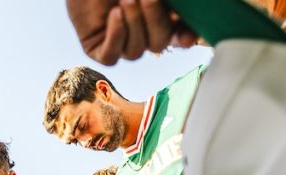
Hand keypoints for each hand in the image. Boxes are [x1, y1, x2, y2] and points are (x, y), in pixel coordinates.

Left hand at [66, 0, 184, 64]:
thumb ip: (171, 1)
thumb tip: (178, 12)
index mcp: (160, 17)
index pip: (179, 36)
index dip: (185, 38)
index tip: (188, 36)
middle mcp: (141, 34)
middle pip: (158, 45)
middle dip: (155, 21)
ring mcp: (120, 43)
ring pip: (135, 52)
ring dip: (133, 23)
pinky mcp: (98, 50)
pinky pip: (111, 57)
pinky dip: (116, 36)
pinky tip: (114, 15)